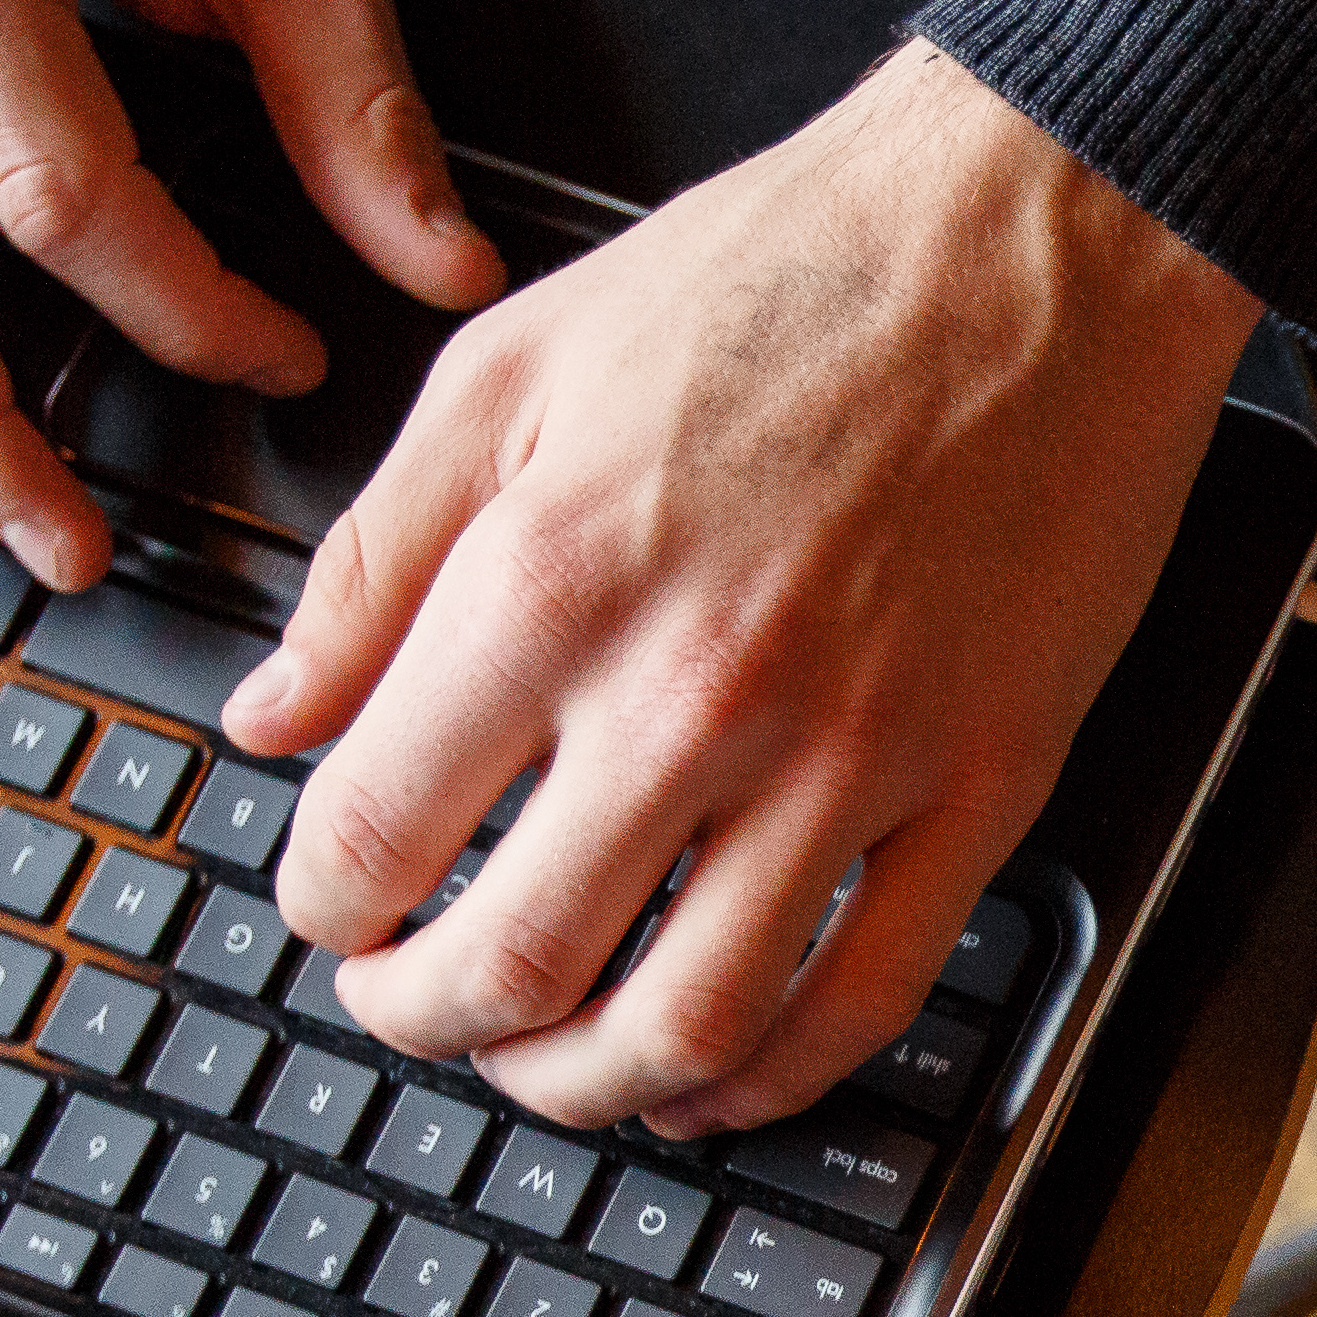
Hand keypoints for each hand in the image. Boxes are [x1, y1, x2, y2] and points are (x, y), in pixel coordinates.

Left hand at [229, 48, 1262, 1138]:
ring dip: (582, 1085)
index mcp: (555, 578)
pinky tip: (708, 1082)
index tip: (328, 907)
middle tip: (404, 1006)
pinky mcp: (982, 787)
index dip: (323, 904)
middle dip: (423, 1020)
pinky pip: (864, 996)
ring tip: (539, 1066)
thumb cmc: (788, 273)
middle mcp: (696, 691)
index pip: (376, 825)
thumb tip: (280, 714)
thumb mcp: (511, 364)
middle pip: (515, 961)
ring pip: (687, 1021)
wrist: (1036, 232)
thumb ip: (378, 558)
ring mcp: (853, 757)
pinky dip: (768, 1080)